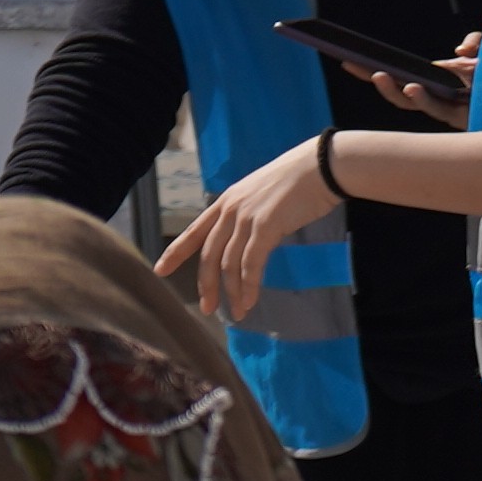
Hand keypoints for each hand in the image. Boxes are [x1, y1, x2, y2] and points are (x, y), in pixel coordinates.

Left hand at [154, 147, 342, 324]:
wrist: (322, 167)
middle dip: (207, 286)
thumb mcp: (264, 196)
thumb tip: (251, 235)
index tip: (160, 270)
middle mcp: (230, 210)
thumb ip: (251, 214)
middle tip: (208, 309)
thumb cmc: (301, 181)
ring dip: (232, 292)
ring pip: (229, 264)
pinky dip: (249, 286)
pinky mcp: (265, 227)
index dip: (175, 253)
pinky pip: (251, 263)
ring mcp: (246, 218)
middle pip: (208, 255)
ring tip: (238, 313)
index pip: (193, 232)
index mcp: (226, 202)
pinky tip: (249, 301)